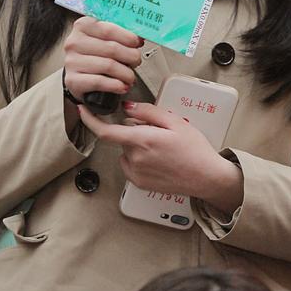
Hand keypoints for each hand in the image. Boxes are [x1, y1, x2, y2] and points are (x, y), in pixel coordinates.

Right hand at [62, 17, 142, 101]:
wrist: (78, 75)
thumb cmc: (94, 55)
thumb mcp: (104, 39)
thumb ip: (120, 34)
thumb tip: (140, 36)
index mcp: (83, 26)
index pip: (109, 29)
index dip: (128, 37)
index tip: (138, 43)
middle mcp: (74, 42)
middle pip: (112, 48)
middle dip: (131, 56)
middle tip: (136, 61)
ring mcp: (72, 62)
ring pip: (108, 65)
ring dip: (126, 73)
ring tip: (131, 76)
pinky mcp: (73, 80)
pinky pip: (99, 82)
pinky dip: (116, 85)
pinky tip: (122, 86)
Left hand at [78, 102, 243, 213]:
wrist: (206, 178)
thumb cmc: (195, 151)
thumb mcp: (175, 122)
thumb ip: (148, 112)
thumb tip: (129, 107)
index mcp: (142, 141)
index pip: (106, 132)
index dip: (91, 121)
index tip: (83, 111)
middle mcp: (135, 158)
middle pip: (122, 137)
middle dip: (134, 130)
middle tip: (157, 132)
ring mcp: (136, 173)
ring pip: (127, 151)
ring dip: (137, 145)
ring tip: (162, 148)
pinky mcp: (139, 183)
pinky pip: (131, 164)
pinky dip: (139, 158)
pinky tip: (158, 159)